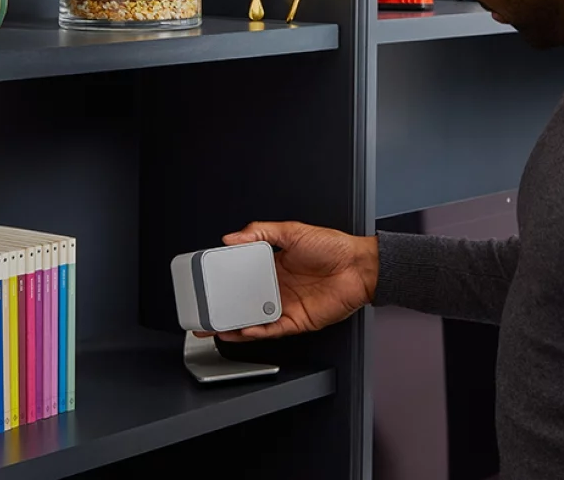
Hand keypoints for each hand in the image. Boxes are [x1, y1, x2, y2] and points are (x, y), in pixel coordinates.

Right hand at [203, 221, 378, 341]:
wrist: (360, 267)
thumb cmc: (334, 247)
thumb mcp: (293, 231)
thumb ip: (261, 231)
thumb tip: (232, 236)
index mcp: (273, 266)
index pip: (241, 276)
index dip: (223, 281)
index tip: (206, 283)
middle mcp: (277, 288)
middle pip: (243, 302)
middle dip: (222, 309)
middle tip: (202, 312)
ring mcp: (286, 306)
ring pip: (253, 320)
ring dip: (234, 325)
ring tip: (214, 327)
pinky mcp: (297, 321)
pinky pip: (272, 330)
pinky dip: (257, 332)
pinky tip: (244, 330)